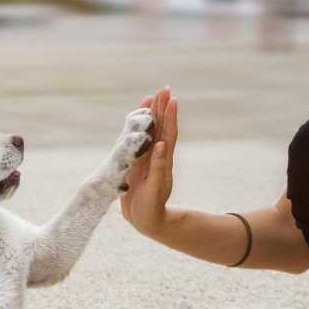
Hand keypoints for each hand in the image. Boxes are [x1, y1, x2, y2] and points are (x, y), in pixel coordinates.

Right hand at [120, 86, 177, 236]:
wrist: (146, 219)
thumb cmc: (152, 207)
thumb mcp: (156, 188)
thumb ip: (158, 167)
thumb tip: (161, 145)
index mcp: (163, 160)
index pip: (168, 134)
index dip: (170, 117)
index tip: (172, 99)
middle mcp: (156, 156)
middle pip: (161, 127)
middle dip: (162, 108)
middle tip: (163, 88)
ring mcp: (147, 158)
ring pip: (150, 131)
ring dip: (152, 115)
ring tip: (152, 97)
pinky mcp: (137, 163)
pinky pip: (138, 140)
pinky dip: (138, 128)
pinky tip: (137, 120)